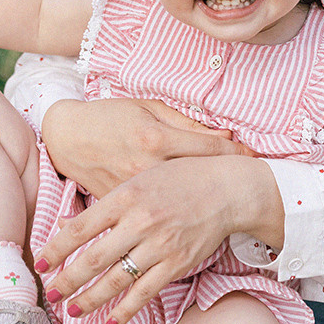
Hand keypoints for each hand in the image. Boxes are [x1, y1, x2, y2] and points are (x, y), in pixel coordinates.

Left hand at [33, 155, 279, 323]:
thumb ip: (105, 204)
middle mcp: (140, 222)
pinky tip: (109, 322)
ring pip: (115, 281)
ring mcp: (159, 246)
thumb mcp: (139, 180)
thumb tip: (66, 224)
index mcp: (126, 197)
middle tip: (49, 295)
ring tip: (71, 312)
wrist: (227, 189)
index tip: (40, 264)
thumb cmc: (181, 179)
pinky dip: (125, 311)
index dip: (56, 249)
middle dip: (66, 281)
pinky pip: (144, 293)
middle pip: (92, 259)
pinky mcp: (176, 264)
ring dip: (89, 300)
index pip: (80, 228)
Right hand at [41, 96, 251, 197]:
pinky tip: (195, 214)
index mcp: (155, 138)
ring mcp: (134, 191)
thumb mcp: (148, 108)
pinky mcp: (122, 206)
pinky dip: (176, 210)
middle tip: (254, 183)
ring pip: (180, 200)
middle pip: (199, 177)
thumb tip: (225, 135)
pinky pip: (155, 209)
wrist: (67, 137)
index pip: (207, 149)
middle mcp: (147, 167)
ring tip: (232, 202)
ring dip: (206, 201)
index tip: (256, 158)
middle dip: (227, 179)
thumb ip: (186, 124)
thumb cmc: (109, 116)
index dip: (235, 154)